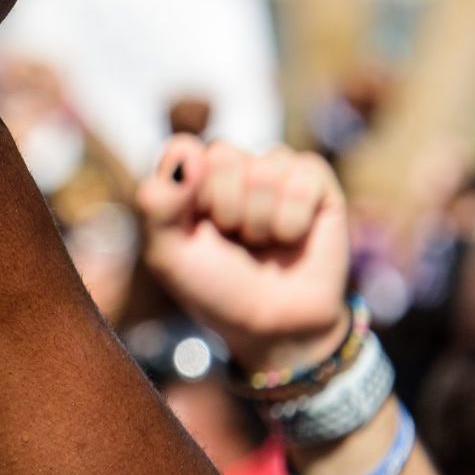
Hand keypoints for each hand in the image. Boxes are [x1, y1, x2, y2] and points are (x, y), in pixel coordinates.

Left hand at [136, 138, 350, 374]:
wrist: (273, 326)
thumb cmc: (216, 288)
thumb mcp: (169, 255)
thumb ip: (158, 205)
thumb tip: (187, 155)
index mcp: (191, 177)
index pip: (184, 148)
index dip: (189, 191)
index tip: (194, 227)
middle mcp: (232, 167)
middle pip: (223, 155)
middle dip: (226, 209)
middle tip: (233, 239)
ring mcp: (275, 171)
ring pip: (264, 170)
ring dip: (260, 221)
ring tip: (261, 243)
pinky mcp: (316, 182)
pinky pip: (303, 180)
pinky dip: (292, 221)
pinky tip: (291, 237)